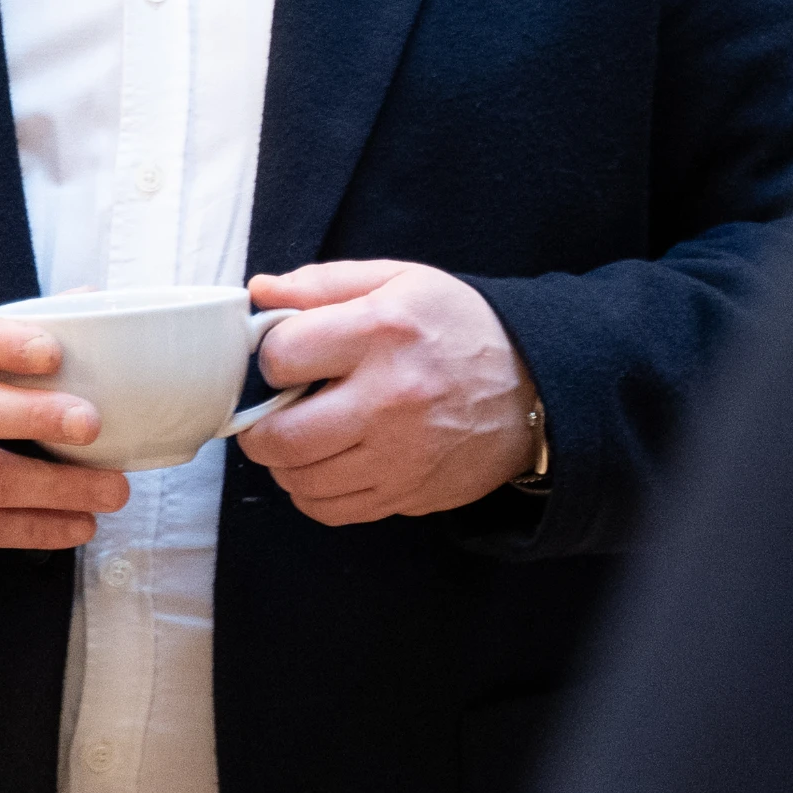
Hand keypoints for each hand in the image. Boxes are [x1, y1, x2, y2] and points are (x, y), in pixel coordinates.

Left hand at [237, 262, 539, 525]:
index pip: (281, 357)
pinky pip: (331, 511)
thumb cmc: (460, 328)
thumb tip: (259, 291)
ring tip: (301, 437)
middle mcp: (390, 398)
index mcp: (383, 331)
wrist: (534, 387)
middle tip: (271, 412)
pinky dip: (312, 494)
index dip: (272, 357)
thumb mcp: (399, 281)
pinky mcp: (409, 493)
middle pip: (279, 436)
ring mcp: (400, 455)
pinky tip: (325, 465)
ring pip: (300, 481)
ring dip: (284, 462)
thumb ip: (323, 284)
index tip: (288, 358)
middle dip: (258, 426)